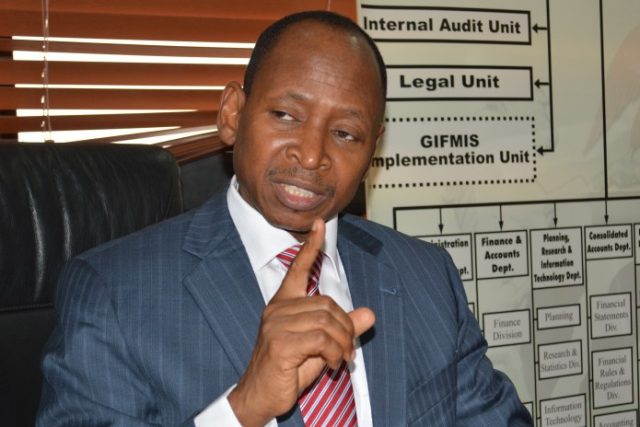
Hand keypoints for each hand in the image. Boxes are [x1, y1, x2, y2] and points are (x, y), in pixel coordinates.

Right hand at [228, 218, 375, 426]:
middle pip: (328, 304)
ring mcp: (276, 325)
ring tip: (342, 359)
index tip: (319, 224)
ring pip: (327, 321)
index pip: (298, 269)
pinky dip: (335, 351)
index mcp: (283, 304)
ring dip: (343, 343)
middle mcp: (277, 309)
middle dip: (346, 328)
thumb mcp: (320, 346)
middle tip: (348, 350)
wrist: (259, 396)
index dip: (311, 246)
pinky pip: (322, 338)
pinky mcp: (280, 343)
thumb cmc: (286, 370)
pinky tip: (333, 363)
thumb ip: (342, 328)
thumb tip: (369, 314)